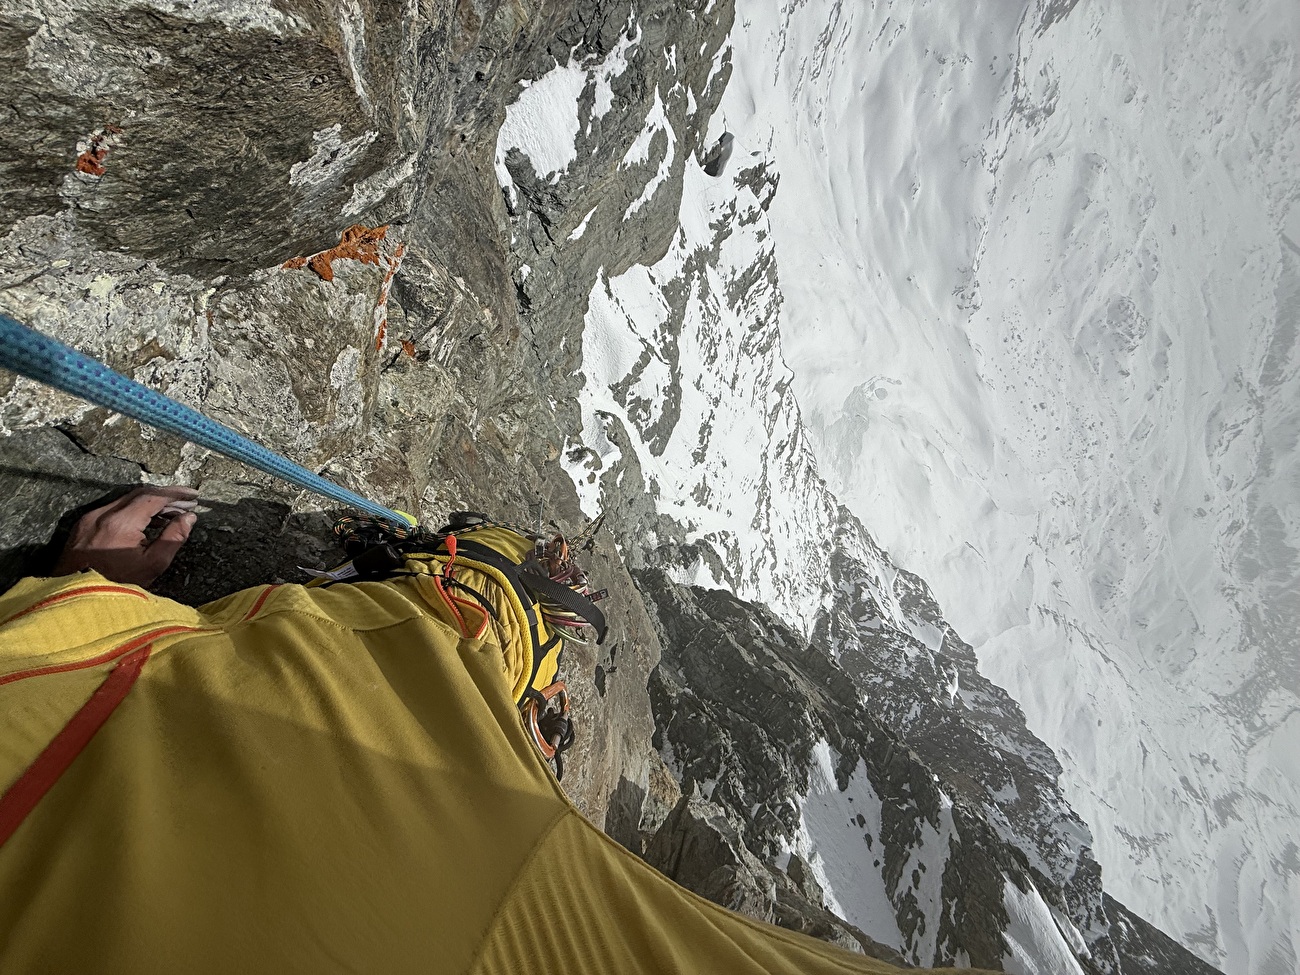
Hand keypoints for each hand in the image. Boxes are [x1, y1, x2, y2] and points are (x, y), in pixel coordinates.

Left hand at [53, 487, 198, 587]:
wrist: (75, 598)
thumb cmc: (117, 585)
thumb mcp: (152, 565)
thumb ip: (173, 538)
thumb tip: (188, 518)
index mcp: (120, 522)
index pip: (153, 496)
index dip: (176, 494)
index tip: (193, 496)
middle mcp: (102, 514)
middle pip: (139, 494)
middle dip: (165, 496)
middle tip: (186, 503)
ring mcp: (89, 518)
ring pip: (125, 500)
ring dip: (150, 503)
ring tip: (171, 514)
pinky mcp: (82, 525)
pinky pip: (112, 509)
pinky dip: (133, 510)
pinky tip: (146, 521)